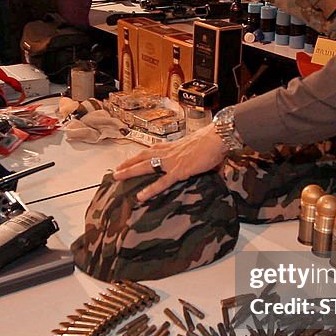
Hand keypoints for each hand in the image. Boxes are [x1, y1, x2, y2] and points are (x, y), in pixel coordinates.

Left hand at [113, 124, 228, 202]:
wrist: (217, 138)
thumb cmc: (215, 142)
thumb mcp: (206, 152)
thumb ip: (208, 163)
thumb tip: (219, 171)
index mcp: (175, 146)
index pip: (154, 149)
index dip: (143, 154)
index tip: (133, 158)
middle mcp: (169, 151)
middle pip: (143, 156)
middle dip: (129, 162)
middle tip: (117, 169)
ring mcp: (171, 161)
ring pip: (145, 166)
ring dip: (129, 171)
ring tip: (117, 177)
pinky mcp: (178, 171)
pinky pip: (161, 182)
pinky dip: (150, 190)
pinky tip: (140, 197)